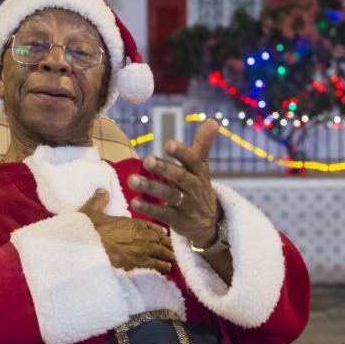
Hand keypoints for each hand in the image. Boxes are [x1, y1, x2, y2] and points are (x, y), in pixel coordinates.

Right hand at [79, 189, 174, 273]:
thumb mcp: (92, 210)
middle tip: (172, 250)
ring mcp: (141, 249)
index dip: (158, 231)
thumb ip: (99, 200)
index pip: (152, 226)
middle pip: (160, 240)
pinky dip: (162, 267)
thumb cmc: (89, 228)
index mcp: (133, 222)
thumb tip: (102, 191)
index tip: (162, 235)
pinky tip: (166, 270)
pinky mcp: (137, 263)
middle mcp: (141, 235)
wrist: (87, 244)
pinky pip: (155, 265)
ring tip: (172, 261)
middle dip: (167, 245)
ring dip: (168, 257)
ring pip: (161, 252)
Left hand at [127, 119, 220, 247]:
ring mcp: (186, 205)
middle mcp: (194, 187)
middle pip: (180, 177)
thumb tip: (212, 120)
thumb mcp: (202, 166)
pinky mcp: (178, 220)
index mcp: (198, 172)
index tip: (168, 144)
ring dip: (151, 187)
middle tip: (147, 160)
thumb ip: (203, 144)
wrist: (210, 222)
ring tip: (132, 180)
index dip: (181, 152)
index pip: (192, 160)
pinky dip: (150, 208)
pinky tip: (135, 202)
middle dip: (164, 169)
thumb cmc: (199, 187)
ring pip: (170, 195)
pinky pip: (164, 214)